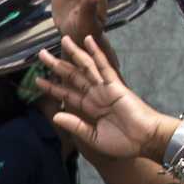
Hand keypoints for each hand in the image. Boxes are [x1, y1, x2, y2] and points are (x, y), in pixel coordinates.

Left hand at [37, 35, 169, 161]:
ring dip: (74, 53)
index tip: (38, 80)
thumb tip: (55, 116)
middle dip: (57, 65)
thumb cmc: (124, 143)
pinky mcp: (115, 85)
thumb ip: (75, 125)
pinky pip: (104, 66)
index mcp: (90, 108)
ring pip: (85, 67)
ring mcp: (105, 88)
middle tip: (42, 54)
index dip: (52, 87)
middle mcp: (96, 95)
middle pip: (72, 76)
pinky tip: (88, 41)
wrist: (145, 140)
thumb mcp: (93, 138)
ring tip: (62, 40)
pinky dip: (96, 53)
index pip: (66, 94)